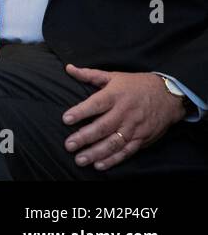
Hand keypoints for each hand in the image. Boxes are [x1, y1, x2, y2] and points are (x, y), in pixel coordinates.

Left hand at [61, 65, 186, 170]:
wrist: (169, 96)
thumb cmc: (136, 85)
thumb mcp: (114, 76)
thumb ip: (89, 75)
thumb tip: (69, 68)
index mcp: (115, 95)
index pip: (96, 104)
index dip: (80, 112)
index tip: (65, 119)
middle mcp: (124, 113)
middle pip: (103, 127)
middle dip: (84, 137)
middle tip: (68, 145)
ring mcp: (134, 128)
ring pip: (113, 143)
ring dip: (96, 153)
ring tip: (80, 160)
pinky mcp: (142, 139)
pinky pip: (126, 151)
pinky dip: (113, 160)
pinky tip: (99, 165)